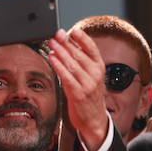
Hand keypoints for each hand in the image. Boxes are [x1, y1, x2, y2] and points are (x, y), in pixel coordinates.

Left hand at [47, 28, 107, 150]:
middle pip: (79, 54)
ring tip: (51, 43)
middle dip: (66, 43)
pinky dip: (58, 65)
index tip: (72, 30)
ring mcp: (88, 85)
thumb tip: (68, 46)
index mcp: (100, 68)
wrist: (94, 120)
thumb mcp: (91, 78)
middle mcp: (95, 75)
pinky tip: (52, 58)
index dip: (82, 38)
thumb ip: (82, 64)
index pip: (92, 48)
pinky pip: (66, 76)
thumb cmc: (89, 98)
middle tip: (56, 34)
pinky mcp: (78, 94)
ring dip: (60, 52)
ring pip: (72, 64)